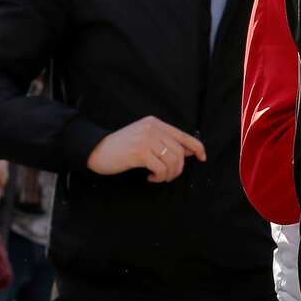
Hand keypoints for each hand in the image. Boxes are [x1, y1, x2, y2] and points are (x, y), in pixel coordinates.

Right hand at [87, 115, 206, 183]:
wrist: (97, 150)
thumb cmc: (121, 148)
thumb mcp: (144, 139)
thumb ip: (164, 142)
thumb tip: (188, 152)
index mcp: (155, 123)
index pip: (183, 135)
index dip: (196, 147)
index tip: (202, 157)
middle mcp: (152, 128)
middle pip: (179, 151)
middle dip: (178, 169)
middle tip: (167, 176)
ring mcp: (146, 139)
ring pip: (172, 161)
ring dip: (168, 175)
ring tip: (158, 177)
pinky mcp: (139, 152)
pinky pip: (160, 168)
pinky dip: (159, 177)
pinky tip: (150, 177)